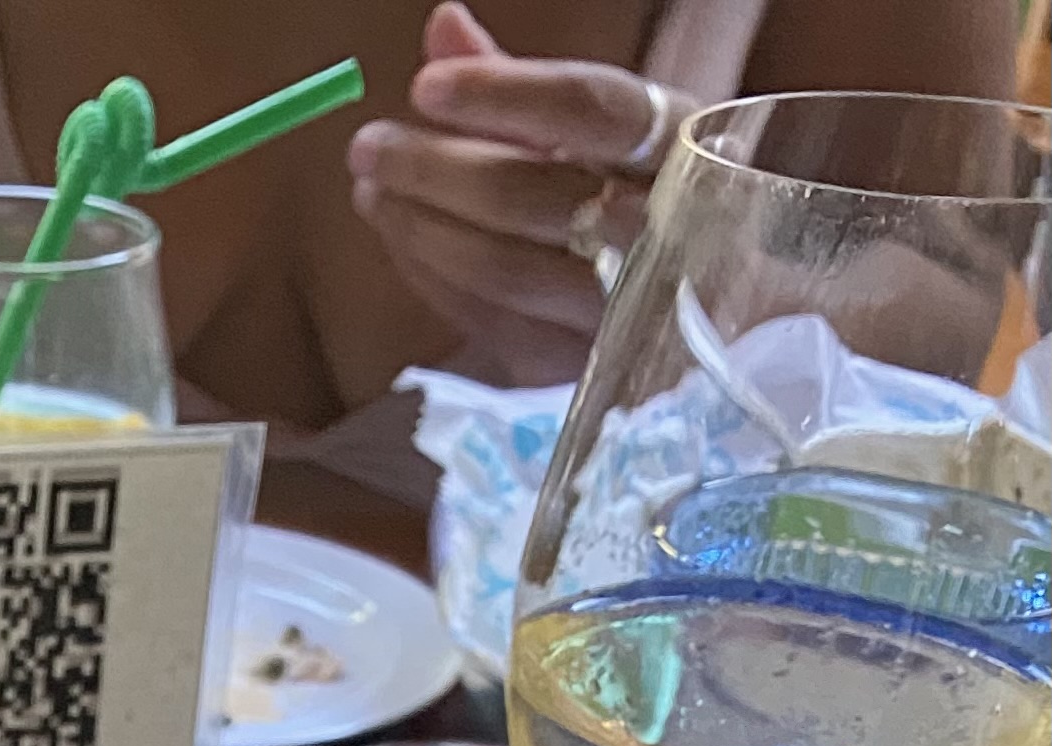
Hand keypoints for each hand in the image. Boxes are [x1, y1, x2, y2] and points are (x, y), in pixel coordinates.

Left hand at [348, 1, 684, 386]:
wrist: (724, 294)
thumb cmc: (652, 188)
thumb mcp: (606, 125)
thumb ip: (521, 83)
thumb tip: (443, 27)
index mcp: (684, 143)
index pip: (590, 110)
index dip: (504, 95)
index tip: (426, 85)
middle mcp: (664, 230)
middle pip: (533, 197)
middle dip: (435, 170)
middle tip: (368, 146)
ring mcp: (624, 309)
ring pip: (504, 270)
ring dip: (420, 230)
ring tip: (372, 191)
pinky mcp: (582, 365)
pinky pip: (491, 322)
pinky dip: (434, 278)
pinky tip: (403, 240)